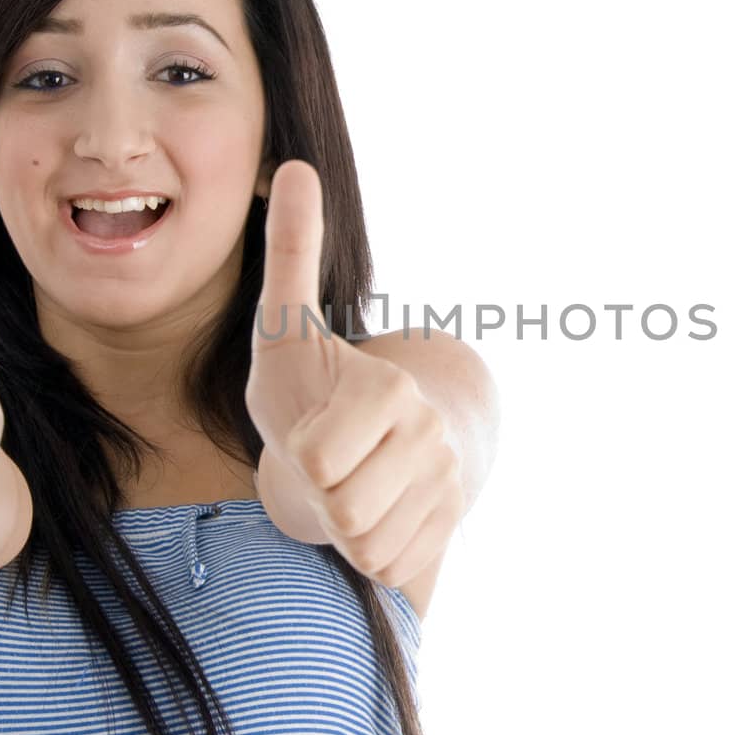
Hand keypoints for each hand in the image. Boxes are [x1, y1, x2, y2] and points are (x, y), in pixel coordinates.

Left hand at [245, 160, 462, 588]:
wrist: (382, 437)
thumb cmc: (316, 382)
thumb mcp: (285, 326)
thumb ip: (290, 253)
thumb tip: (297, 165)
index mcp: (390, 391)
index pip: (315, 461)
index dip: (299, 454)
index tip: (314, 428)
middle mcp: (430, 437)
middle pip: (343, 510)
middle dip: (322, 495)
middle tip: (329, 462)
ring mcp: (447, 485)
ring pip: (368, 546)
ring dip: (345, 528)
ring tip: (349, 486)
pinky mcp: (450, 527)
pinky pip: (390, 569)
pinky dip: (370, 553)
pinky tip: (375, 514)